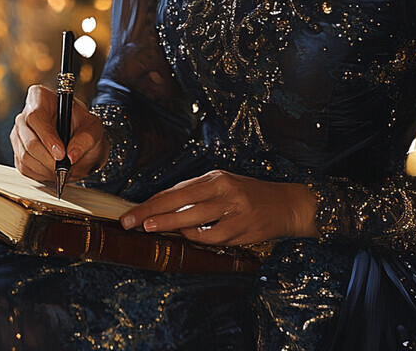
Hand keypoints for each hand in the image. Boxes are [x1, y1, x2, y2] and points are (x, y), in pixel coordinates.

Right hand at [10, 84, 109, 182]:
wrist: (82, 140)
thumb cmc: (84, 128)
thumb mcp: (93, 128)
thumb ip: (85, 140)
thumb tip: (71, 156)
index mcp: (40, 97)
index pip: (36, 116)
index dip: (47, 137)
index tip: (61, 153)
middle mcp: (25, 115)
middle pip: (28, 140)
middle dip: (48, 158)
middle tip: (65, 168)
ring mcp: (19, 134)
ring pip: (24, 156)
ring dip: (45, 168)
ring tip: (63, 171)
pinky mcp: (18, 151)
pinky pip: (23, 167)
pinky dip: (40, 174)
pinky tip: (54, 171)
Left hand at [118, 169, 317, 245]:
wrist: (285, 204)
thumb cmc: (248, 196)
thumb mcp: (223, 187)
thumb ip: (196, 196)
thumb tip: (162, 208)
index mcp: (215, 177)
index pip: (176, 190)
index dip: (151, 201)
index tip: (130, 212)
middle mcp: (223, 189)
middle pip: (179, 200)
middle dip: (151, 212)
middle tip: (129, 222)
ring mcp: (233, 208)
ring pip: (194, 218)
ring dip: (170, 223)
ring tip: (150, 227)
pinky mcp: (242, 227)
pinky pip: (213, 236)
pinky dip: (198, 238)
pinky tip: (188, 237)